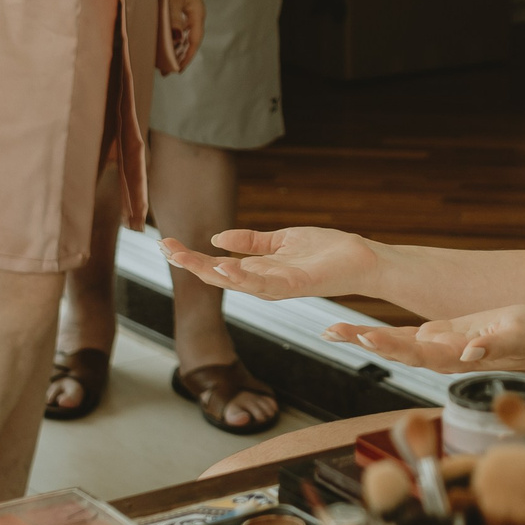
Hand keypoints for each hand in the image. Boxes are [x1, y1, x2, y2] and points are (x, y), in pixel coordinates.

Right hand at [160, 225, 378, 300]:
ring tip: (184, 259)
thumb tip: (217, 238)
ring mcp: (277, 286)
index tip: (165, 243)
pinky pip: (264, 284)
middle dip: (190, 264)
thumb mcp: (280, 241)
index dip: (190, 257)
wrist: (360, 259)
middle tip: (164, 249)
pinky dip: (243, 278)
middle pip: (217, 276)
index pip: (215, 265)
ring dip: (208, 272)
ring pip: (235, 282)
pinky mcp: (295, 284)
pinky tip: (224, 268)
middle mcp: (262, 283)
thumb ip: (251, 242)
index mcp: (257, 271)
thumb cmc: (324, 251)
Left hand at [163, 0, 205, 73]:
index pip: (194, 41)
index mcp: (197, 13)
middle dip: (178, 56)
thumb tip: (175, 41)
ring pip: (182, 34)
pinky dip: (170, 36)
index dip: (186, 57)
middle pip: (189, 40)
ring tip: (161, 59)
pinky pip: (177, 26)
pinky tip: (161, 40)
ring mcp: (188, 9)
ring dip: (173, 47)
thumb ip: (173, 19)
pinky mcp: (180, 4)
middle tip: (165, 71)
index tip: (176, 70)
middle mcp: (194, 13)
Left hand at [324, 304, 524, 373]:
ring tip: (332, 330)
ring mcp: (439, 347)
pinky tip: (359, 331)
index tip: (369, 335)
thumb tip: (469, 353)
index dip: (393, 345)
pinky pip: (404, 337)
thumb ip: (496, 345)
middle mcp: (442, 357)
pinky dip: (381, 333)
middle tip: (333, 331)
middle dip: (364, 341)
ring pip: (395, 344)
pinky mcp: (440, 336)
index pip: (419, 353)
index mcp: (458, 358)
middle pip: (397, 351)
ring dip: (364, 338)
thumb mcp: (520, 333)